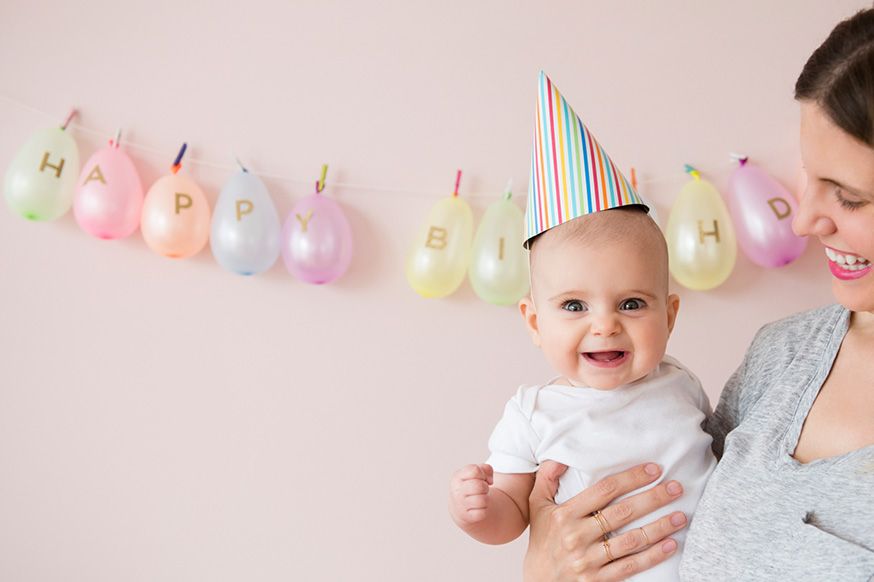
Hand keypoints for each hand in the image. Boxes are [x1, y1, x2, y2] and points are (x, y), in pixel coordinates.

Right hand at [449, 463, 493, 525]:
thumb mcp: (475, 473)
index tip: (481, 478)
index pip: (475, 471)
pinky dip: (484, 510)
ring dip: (486, 499)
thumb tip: (490, 480)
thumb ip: (485, 469)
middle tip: (482, 489)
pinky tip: (479, 508)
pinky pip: (483, 513)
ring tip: (480, 498)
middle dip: (485, 487)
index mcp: (457, 478)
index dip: (482, 473)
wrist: (460, 507)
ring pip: (483, 500)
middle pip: (479, 486)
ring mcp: (461, 505)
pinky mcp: (467, 517)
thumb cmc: (470, 486)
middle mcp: (457, 491)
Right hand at [524, 461, 687, 581]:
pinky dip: (653, 556)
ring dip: (659, 527)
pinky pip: (630, 566)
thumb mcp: (536, 506)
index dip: (631, 478)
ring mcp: (588, 560)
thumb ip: (546, 479)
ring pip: (631, 540)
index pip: (604, 490)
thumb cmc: (542, 541)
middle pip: (623, 512)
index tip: (653, 469)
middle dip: (653, 498)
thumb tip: (559, 455)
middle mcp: (577, 536)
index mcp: (565, 514)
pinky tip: (670, 545)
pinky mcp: (598, 580)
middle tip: (676, 488)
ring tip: (680, 516)